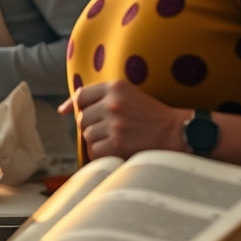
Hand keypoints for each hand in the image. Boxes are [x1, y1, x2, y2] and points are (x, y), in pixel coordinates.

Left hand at [61, 80, 188, 159]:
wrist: (178, 134)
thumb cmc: (151, 116)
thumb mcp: (129, 96)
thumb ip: (99, 97)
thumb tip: (62, 109)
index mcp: (116, 87)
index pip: (81, 96)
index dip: (74, 106)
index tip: (68, 113)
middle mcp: (113, 103)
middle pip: (82, 118)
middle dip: (93, 126)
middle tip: (112, 130)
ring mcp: (115, 124)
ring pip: (87, 135)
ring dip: (98, 140)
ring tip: (118, 139)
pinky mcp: (117, 143)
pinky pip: (94, 151)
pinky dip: (102, 154)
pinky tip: (117, 150)